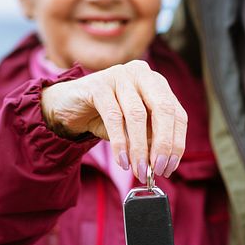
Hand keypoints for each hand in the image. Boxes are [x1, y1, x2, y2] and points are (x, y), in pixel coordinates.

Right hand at [41, 60, 186, 181]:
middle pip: (163, 110)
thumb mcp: (133, 129)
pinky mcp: (98, 85)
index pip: (177, 114)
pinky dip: (120, 143)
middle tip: (157, 169)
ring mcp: (120, 76)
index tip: (169, 167)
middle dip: (162, 144)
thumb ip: (149, 139)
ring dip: (139, 148)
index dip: (176, 143)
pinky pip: (114, 117)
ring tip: (138, 169)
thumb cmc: (104, 117)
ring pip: (138, 115)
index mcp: (157, 84)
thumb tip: (163, 163)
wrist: (67, 106)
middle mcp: (142, 74)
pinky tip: (122, 160)